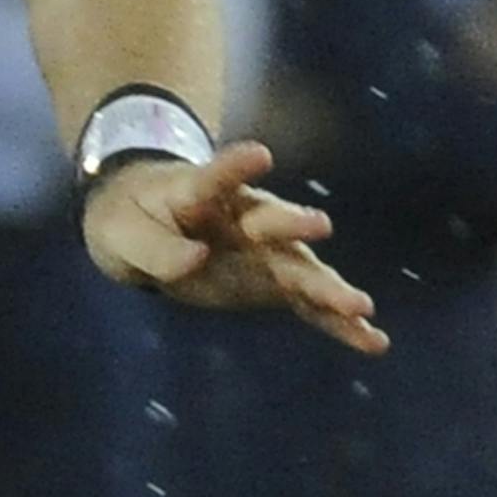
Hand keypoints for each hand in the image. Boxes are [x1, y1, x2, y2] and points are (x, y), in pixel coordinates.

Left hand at [80, 140, 388, 352]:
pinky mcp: (274, 284)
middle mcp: (244, 217)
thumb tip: (197, 260)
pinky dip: (337, 323)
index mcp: (201, 193)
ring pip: (300, 267)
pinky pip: (308, 305)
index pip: (216, 176)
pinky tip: (371, 341)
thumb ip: (157, 247)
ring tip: (362, 308)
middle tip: (320, 226)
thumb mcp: (124, 233)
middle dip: (294, 225)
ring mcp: (265, 251)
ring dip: (329, 287)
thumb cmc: (132, 221)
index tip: (259, 155)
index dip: (234, 165)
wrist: (147, 231)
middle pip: (273, 220)